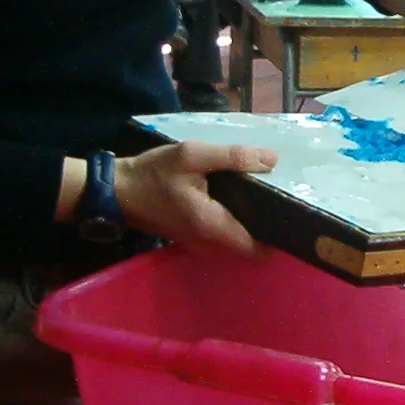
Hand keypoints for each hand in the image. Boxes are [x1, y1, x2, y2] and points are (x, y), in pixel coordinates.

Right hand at [113, 142, 277, 256]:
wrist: (116, 191)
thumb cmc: (152, 173)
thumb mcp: (192, 155)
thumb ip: (232, 157)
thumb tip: (271, 159)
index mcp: (212, 225)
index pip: (258, 249)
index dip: (277, 235)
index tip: (288, 212)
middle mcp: (209, 243)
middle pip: (251, 248)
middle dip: (266, 227)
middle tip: (276, 198)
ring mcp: (200, 244)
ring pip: (237, 243)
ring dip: (250, 225)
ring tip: (260, 194)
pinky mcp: (193, 238)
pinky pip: (223, 237)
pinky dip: (234, 222)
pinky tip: (236, 197)